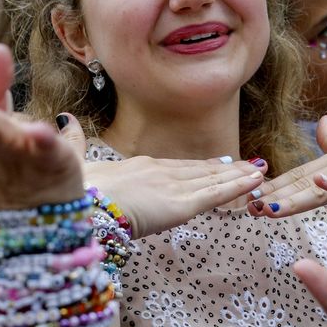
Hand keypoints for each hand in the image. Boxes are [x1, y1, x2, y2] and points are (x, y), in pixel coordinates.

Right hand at [52, 113, 267, 238]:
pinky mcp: (182, 204)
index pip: (176, 166)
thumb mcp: (72, 164)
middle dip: (224, 169)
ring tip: (261, 172)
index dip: (198, 165)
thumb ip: (75, 143)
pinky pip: (216, 195)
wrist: (81, 205)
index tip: (217, 163)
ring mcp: (172, 187)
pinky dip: (238, 188)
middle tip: (248, 166)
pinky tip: (257, 182)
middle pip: (199, 170)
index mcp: (137, 165)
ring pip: (213, 181)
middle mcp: (159, 171)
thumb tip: (66, 121)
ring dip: (238, 177)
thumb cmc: (73, 191)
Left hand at [248, 116, 326, 218]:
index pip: (296, 177)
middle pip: (299, 183)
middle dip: (270, 196)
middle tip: (243, 204)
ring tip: (265, 207)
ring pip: (318, 189)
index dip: (270, 185)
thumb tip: (324, 119)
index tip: (245, 193)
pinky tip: (319, 181)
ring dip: (290, 199)